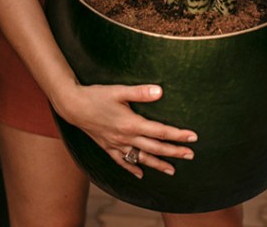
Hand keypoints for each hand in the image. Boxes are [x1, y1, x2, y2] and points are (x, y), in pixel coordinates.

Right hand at [56, 82, 196, 177]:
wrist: (73, 106)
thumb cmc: (96, 96)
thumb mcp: (119, 91)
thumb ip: (140, 92)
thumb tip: (160, 92)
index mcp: (132, 124)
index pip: (160, 132)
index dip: (178, 135)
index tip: (193, 137)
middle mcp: (126, 138)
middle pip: (155, 148)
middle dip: (174, 152)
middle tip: (190, 155)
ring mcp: (116, 145)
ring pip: (141, 158)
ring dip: (158, 165)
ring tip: (172, 171)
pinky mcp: (107, 147)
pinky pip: (122, 162)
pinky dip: (132, 169)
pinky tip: (140, 175)